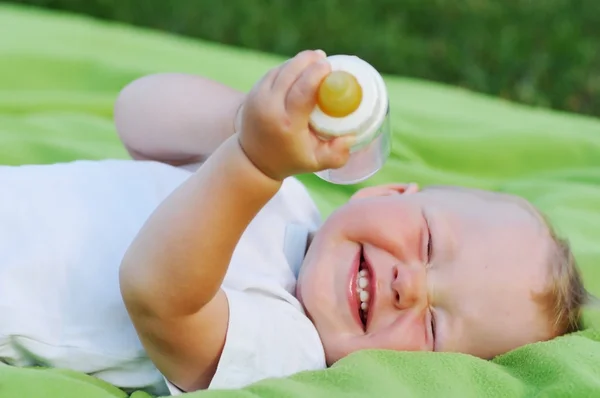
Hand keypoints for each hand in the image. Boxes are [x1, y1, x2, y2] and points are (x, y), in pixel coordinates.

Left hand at [237, 50, 354, 180]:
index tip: (329, 65)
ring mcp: (257, 99)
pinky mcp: (252, 93)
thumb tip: (351, 137)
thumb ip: (336, 155)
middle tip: (324, 58)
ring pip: (281, 70)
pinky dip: (288, 67)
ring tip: (315, 59)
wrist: (253, 160)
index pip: (301, 91)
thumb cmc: (290, 159)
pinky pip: (273, 72)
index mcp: (287, 124)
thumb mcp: (315, 163)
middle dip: (308, 61)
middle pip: (290, 73)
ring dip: (298, 62)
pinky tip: (300, 66)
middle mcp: (269, 108)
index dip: (315, 73)